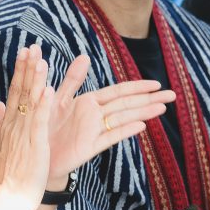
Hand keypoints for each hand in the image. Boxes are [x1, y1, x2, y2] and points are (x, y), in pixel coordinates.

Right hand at [0, 46, 54, 208]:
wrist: (6, 199)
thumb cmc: (5, 176)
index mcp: (7, 124)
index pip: (14, 92)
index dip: (20, 71)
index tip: (24, 53)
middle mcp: (14, 125)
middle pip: (21, 90)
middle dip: (27, 67)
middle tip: (32, 46)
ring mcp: (24, 133)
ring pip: (31, 101)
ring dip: (36, 78)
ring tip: (40, 59)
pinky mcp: (34, 144)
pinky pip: (39, 120)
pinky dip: (43, 104)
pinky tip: (48, 88)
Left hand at [44, 55, 171, 186]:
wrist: (37, 153)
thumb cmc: (45, 125)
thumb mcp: (57, 98)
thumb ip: (72, 79)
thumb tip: (85, 56)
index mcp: (89, 101)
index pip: (118, 91)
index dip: (137, 87)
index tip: (157, 83)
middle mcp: (95, 115)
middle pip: (126, 104)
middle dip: (149, 98)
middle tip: (172, 95)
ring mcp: (94, 131)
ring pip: (123, 118)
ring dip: (143, 112)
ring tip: (162, 107)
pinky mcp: (90, 146)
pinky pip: (110, 137)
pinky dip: (125, 131)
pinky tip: (141, 126)